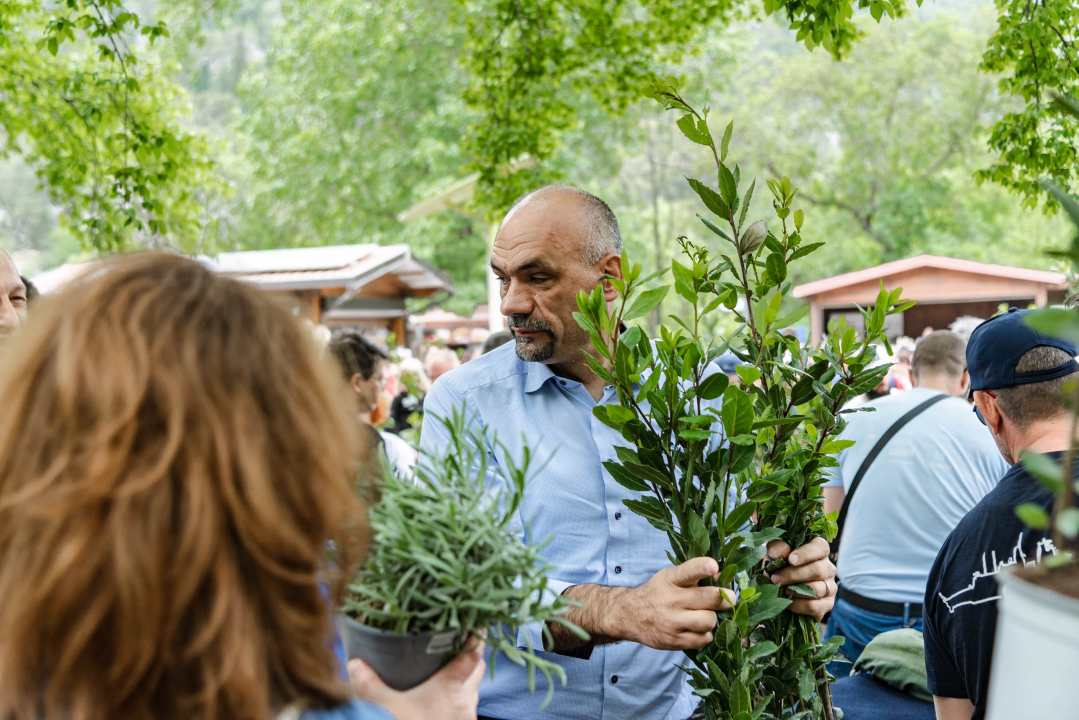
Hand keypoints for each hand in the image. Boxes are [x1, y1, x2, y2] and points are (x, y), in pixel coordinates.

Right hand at [348, 637, 485, 719]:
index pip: (474, 652)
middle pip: (477, 667)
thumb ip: (369, 684)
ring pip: (475, 688)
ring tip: (450, 667)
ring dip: (466, 676)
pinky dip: (461, 697)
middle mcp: (465, 698)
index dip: (477, 635)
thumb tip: (354, 664)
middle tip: (459, 640)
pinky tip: (445, 697)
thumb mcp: (386, 706)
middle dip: (471, 652)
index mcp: (452, 685)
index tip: (476, 621)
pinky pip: (468, 706)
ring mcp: (466, 715)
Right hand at [616, 557, 736, 650]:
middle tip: (730, 599)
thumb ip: (694, 576)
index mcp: (670, 579)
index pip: (687, 571)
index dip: (702, 568)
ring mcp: (671, 622)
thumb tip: (722, 577)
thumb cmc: (657, 593)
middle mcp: (670, 600)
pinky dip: (706, 634)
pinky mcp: (674, 641)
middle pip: (708, 599)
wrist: (629, 616)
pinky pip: (703, 639)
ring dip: (713, 618)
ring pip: (709, 621)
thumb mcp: (670, 577)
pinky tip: (699, 628)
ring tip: (708, 615)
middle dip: (725, 599)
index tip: (713, 566)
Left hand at [765, 536, 836, 620]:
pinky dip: (797, 605)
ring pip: (816, 589)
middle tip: (775, 579)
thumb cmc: (779, 565)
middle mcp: (829, 568)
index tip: (791, 559)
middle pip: (817, 570)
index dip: (806, 553)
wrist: (779, 588)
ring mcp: (831, 587)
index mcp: (819, 550)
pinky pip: (814, 606)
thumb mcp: (774, 553)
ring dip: (795, 591)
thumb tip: (783, 551)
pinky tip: (787, 601)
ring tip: (780, 590)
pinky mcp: (827, 604)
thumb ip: (777, 548)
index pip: (820, 547)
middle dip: (793, 575)